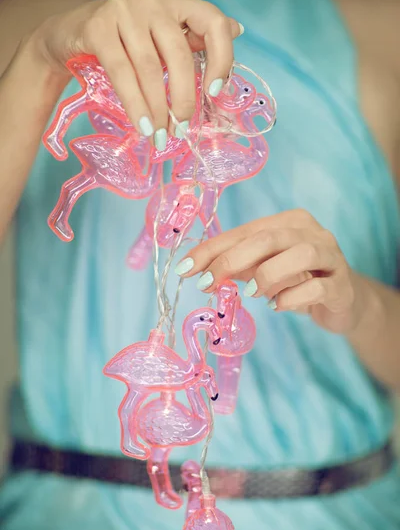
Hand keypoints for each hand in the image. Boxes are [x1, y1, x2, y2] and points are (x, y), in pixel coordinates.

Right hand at [29, 0, 241, 139]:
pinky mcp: (98, 27)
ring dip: (157, 109)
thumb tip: (237, 29)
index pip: (213, 23)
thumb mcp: (162, 35)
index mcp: (177, 1)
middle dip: (182, 99)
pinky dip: (135, 104)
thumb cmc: (124, 39)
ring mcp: (124, 10)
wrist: (69, 34)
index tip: (214, 93)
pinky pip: (122, 73)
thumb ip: (195, 35)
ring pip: (150, 68)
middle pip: (179, 55)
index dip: (221, 59)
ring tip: (160, 136)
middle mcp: (154, 0)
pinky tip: (142, 126)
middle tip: (180, 129)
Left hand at [175, 209, 364, 333]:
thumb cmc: (298, 280)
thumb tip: (199, 272)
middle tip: (208, 284)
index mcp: (289, 222)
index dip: (212, 249)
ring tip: (252, 293)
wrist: (344, 301)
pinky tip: (278, 306)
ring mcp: (331, 256)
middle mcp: (311, 233)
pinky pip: (317, 287)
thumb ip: (238, 267)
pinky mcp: (342, 285)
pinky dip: (292, 298)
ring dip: (268, 274)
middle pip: (269, 237)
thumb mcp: (264, 270)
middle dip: (232, 260)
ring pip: (300, 253)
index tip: (185, 269)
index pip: (244, 231)